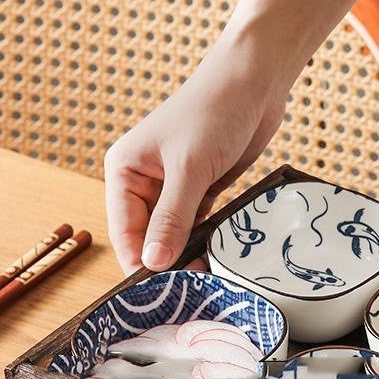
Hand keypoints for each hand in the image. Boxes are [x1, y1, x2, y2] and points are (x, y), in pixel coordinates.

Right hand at [103, 0, 378, 274]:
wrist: (254, 82)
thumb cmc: (214, 112)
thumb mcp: (190, 169)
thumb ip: (172, 218)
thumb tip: (153, 263)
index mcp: (125, 172)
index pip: (124, 233)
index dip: (140, 266)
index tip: (162, 297)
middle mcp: (143, 182)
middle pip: (148, 240)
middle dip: (167, 265)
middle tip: (193, 292)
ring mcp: (174, 188)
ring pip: (174, 237)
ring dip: (189, 257)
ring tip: (207, 282)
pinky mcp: (202, 190)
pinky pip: (198, 227)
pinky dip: (205, 243)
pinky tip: (217, 260)